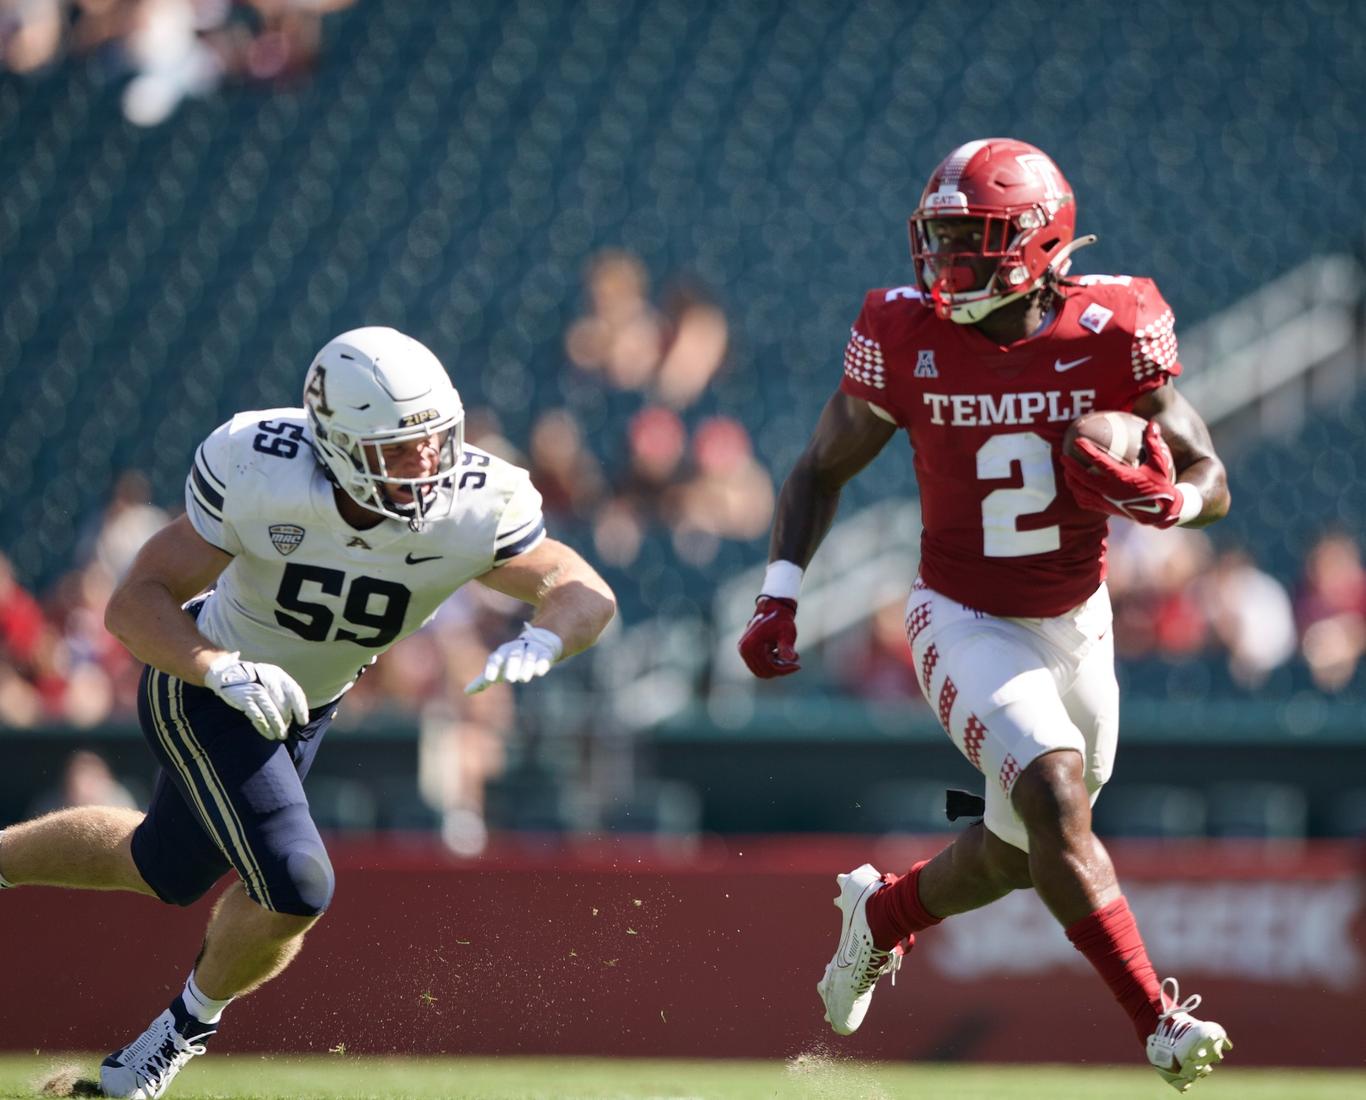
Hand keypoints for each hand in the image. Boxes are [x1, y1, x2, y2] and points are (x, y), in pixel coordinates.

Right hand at [204, 652, 308, 740]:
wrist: (226, 672)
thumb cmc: (254, 678)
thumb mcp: (270, 677)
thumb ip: (281, 691)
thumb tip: (293, 713)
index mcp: (279, 675)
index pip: (295, 693)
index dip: (301, 709)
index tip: (303, 721)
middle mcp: (269, 681)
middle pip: (284, 706)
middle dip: (287, 720)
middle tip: (286, 729)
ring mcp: (257, 690)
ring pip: (272, 713)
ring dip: (278, 727)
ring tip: (281, 736)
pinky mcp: (245, 700)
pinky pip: (259, 717)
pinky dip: (265, 728)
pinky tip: (269, 734)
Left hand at [465, 624, 562, 693]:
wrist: (536, 644)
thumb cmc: (510, 661)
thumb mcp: (498, 669)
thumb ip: (483, 680)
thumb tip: (466, 691)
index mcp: (502, 653)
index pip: (495, 658)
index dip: (492, 668)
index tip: (489, 679)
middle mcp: (516, 649)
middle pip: (514, 655)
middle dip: (512, 666)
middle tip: (510, 678)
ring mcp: (532, 649)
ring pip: (529, 655)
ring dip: (527, 666)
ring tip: (523, 678)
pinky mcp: (545, 653)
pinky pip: (544, 656)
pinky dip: (542, 663)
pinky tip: (539, 672)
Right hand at [738, 596, 800, 677]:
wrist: (772, 608)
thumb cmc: (780, 619)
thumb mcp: (786, 632)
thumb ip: (786, 645)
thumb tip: (790, 658)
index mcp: (751, 645)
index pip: (767, 668)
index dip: (783, 670)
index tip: (798, 665)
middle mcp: (744, 649)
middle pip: (763, 672)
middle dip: (780, 670)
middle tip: (795, 662)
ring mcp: (744, 651)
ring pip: (762, 670)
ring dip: (777, 668)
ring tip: (791, 657)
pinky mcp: (747, 651)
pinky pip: (760, 665)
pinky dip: (772, 664)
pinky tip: (783, 654)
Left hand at [1063, 419, 1182, 526]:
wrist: (1161, 512)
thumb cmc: (1159, 485)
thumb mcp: (1159, 464)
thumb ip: (1153, 444)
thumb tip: (1153, 423)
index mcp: (1122, 478)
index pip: (1098, 461)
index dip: (1086, 450)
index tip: (1077, 441)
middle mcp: (1110, 490)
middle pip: (1082, 478)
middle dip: (1070, 466)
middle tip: (1062, 456)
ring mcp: (1106, 501)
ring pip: (1080, 491)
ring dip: (1071, 480)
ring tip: (1066, 471)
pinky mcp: (1105, 509)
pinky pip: (1085, 502)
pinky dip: (1078, 494)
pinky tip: (1075, 488)